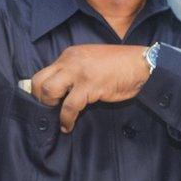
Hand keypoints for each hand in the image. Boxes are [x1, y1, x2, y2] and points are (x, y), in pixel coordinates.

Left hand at [31, 45, 150, 132]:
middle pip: (39, 80)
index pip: (44, 71)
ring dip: (50, 107)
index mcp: (69, 55)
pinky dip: (66, 119)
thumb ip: (74, 71)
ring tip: (57, 117)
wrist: (141, 64)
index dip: (40, 89)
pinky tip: (68, 125)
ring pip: (49, 91)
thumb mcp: (90, 61)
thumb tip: (62, 89)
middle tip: (47, 110)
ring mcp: (78, 73)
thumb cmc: (119, 65)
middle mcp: (69, 61)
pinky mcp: (89, 86)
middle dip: (39, 98)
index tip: (43, 102)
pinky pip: (69, 106)